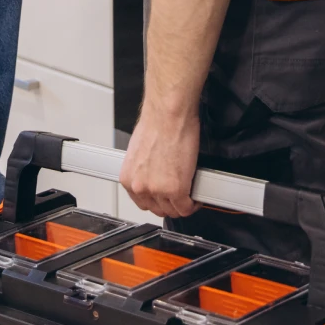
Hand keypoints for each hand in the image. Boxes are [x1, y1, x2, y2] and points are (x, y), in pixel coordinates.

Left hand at [119, 103, 199, 218]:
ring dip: (183, 204)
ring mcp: (158, 190)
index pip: (142, 202)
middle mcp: (140, 186)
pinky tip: (196, 195)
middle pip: (157, 209)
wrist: (168, 113)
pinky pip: (187, 207)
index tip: (165, 198)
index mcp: (128, 178)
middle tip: (179, 196)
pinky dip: (194, 203)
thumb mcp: (140, 152)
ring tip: (189, 194)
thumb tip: (153, 174)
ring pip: (173, 210)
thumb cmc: (157, 123)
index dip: (157, 201)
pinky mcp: (176, 190)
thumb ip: (144, 170)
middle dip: (170, 204)